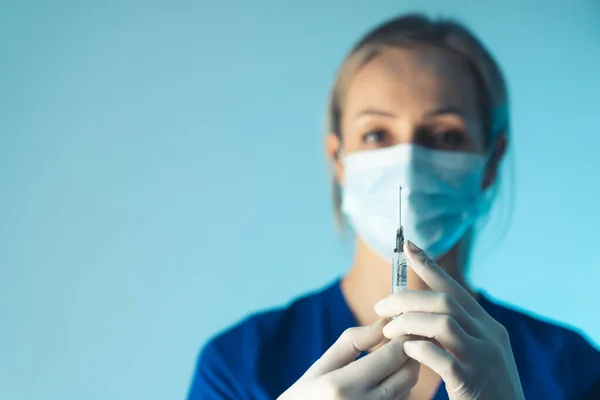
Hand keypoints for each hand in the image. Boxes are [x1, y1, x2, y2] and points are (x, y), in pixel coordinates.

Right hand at [278, 319, 419, 399]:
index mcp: (343, 385)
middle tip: (399, 340)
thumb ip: (353, 341)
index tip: (399, 327)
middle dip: (409, 353)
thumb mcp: (323, 365)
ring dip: (405, 371)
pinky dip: (399, 389)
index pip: (393, 356)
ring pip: (408, 389)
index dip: (402, 338)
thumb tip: (384, 323)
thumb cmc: (307, 395)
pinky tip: (383, 382)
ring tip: (388, 361)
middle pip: (407, 373)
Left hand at [374, 241, 524, 399]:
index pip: (456, 289)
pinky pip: (442, 358)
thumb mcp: (477, 354)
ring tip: (387, 331)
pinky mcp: (473, 381)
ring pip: (443, 324)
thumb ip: (456, 333)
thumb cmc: (485, 391)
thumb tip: (418, 313)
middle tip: (380, 305)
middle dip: (407, 298)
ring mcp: (483, 359)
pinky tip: (405, 351)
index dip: (430, 266)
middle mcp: (490, 337)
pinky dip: (419, 350)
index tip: (407, 246)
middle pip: (445, 301)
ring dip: (408, 323)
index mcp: (489, 327)